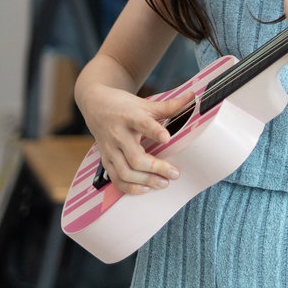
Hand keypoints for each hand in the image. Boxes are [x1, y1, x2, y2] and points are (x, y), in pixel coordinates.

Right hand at [75, 80, 194, 194]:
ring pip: (124, 172)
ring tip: (163, 183)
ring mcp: (110, 149)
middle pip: (135, 157)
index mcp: (130, 117)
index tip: (167, 138)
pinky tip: (145, 189)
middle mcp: (118, 135)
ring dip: (145, 181)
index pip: (142, 124)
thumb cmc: (123, 106)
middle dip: (156, 168)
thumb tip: (192, 98)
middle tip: (174, 173)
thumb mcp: (145, 104)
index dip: (154, 131)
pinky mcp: (105, 160)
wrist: (95, 105)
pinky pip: (115, 179)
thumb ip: (169, 106)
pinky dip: (129, 187)